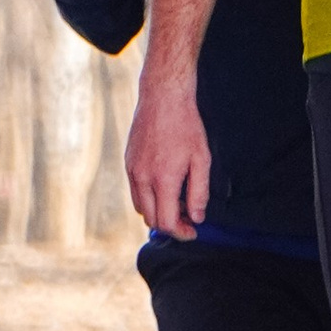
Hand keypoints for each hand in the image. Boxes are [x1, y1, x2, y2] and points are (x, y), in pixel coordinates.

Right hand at [127, 65, 211, 235]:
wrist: (163, 97)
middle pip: (151, 219)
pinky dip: (148, 198)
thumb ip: (199, 192)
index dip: (181, 233)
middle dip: (170, 225)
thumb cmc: (186, 126)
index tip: (193, 231)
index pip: (166, 222)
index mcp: (162, 179)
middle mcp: (142, 178)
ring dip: (158, 213)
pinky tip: (165, 187)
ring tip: (178, 203)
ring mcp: (132, 170)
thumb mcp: (202, 159)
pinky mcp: (128, 162)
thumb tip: (197, 217)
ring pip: (140, 207)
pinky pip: (135, 191)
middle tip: (188, 219)